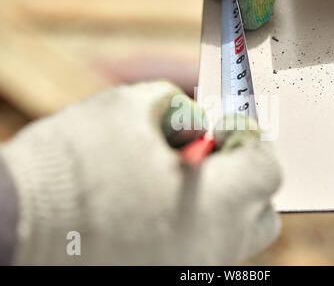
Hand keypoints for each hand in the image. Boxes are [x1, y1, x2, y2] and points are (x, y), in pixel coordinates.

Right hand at [0, 81, 280, 264]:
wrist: (13, 224)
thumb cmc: (72, 165)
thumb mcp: (129, 108)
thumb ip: (177, 106)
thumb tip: (196, 118)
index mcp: (216, 203)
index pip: (268, 171)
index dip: (251, 143)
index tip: (229, 131)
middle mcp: (213, 248)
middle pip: (260, 214)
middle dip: (244, 180)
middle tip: (214, 157)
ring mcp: (190, 271)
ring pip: (232, 237)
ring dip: (219, 205)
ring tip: (179, 181)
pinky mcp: (168, 279)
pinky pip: (201, 253)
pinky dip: (194, 228)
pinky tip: (159, 208)